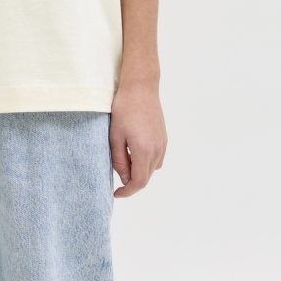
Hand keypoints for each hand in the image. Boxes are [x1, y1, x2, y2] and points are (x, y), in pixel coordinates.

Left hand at [109, 79, 166, 197]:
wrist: (140, 87)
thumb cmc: (124, 109)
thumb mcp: (115, 136)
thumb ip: (119, 160)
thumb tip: (124, 178)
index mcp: (144, 150)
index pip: (139, 182)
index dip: (128, 191)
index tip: (117, 193)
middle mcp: (157, 149)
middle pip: (147, 177)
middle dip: (132, 182)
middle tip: (117, 179)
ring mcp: (163, 143)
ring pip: (153, 168)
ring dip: (140, 171)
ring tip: (125, 163)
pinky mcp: (164, 137)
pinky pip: (157, 158)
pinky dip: (147, 162)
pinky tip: (135, 153)